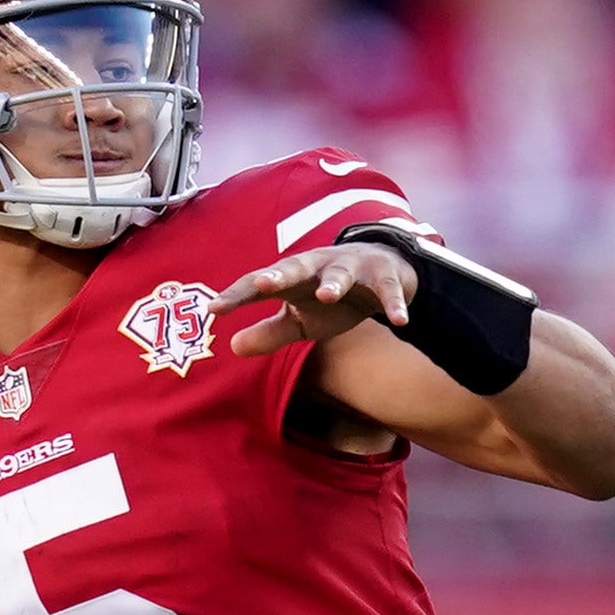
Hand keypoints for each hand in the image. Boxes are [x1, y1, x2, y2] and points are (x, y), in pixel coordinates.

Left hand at [208, 242, 417, 357]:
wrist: (381, 272)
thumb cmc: (330, 298)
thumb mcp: (300, 320)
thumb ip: (269, 332)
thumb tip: (233, 347)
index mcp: (292, 278)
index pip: (259, 285)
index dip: (238, 296)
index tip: (215, 308)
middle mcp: (317, 267)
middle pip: (294, 267)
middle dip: (280, 274)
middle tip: (263, 284)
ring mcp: (351, 268)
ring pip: (340, 273)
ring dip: (334, 282)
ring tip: (326, 295)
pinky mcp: (383, 276)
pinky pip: (388, 291)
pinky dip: (394, 303)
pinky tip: (399, 321)